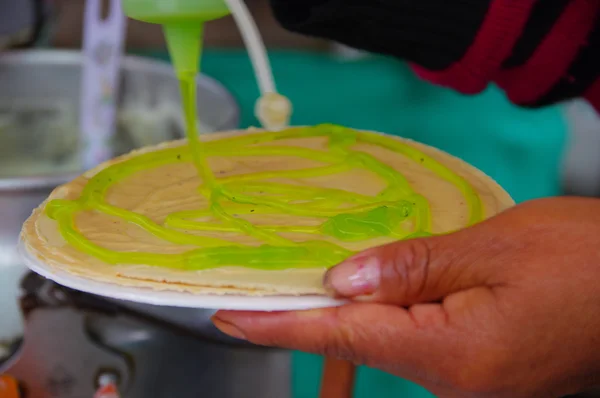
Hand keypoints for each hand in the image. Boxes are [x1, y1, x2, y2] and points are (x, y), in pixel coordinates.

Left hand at [212, 197, 599, 397]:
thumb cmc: (585, 260)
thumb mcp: (494, 246)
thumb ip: (410, 265)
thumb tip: (341, 280)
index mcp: (455, 354)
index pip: (343, 336)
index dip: (280, 324)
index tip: (229, 315)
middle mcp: (455, 384)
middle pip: (358, 343)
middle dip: (312, 313)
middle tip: (264, 282)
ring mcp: (468, 385)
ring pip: (385, 343)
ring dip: (351, 312)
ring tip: (318, 279)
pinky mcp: (477, 373)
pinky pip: (414, 344)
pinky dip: (386, 318)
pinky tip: (378, 293)